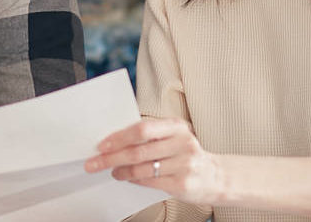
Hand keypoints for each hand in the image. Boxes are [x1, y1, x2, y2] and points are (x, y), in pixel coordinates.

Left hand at [85, 118, 227, 205]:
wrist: (215, 177)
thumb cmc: (187, 155)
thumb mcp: (173, 138)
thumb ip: (150, 137)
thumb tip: (115, 141)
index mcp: (177, 127)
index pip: (142, 129)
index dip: (119, 137)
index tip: (101, 145)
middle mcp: (182, 143)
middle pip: (138, 150)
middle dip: (112, 157)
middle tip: (95, 162)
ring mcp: (184, 164)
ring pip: (142, 168)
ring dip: (121, 170)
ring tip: (112, 171)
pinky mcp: (182, 183)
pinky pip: (150, 181)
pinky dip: (134, 180)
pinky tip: (127, 177)